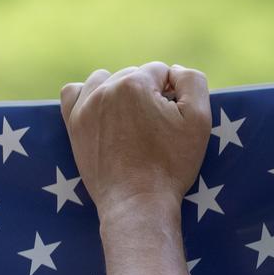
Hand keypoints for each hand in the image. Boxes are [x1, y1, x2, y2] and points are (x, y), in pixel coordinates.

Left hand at [59, 61, 211, 221]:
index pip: (161, 71)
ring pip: (106, 79)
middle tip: (156, 129)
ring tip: (132, 120)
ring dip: (120, 92)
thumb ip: (192, 82)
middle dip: (147, 94)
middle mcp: (106, 88)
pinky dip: (88, 95)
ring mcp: (86, 105)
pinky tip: (103, 111)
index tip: (173, 121)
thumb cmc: (171, 165)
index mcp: (135, 83)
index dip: (173, 94)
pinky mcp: (74, 123)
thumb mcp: (199, 121)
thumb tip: (175, 71)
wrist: (137, 202)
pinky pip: (74, 92)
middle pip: (134, 75)